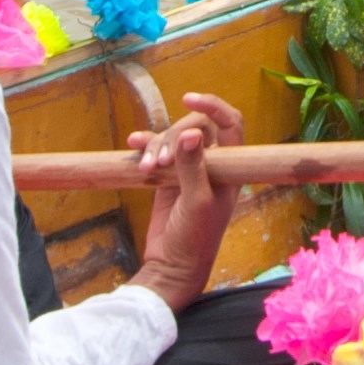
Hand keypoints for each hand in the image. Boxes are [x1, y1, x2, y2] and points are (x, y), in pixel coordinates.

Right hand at [129, 91, 247, 311]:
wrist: (172, 266)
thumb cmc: (195, 239)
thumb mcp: (196, 202)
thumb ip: (193, 168)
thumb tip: (192, 134)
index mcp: (230, 167)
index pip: (230, 123)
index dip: (213, 106)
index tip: (188, 98)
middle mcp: (212, 164)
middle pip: (195, 128)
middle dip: (174, 136)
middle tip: (161, 162)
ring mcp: (188, 169)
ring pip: (173, 139)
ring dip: (156, 145)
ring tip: (146, 168)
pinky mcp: (166, 178)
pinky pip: (156, 152)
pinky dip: (145, 146)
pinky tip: (133, 145)